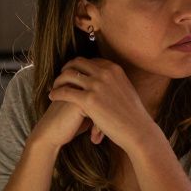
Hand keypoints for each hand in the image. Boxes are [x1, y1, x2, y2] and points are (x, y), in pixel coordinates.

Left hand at [39, 57, 162, 153]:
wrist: (137, 130)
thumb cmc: (133, 115)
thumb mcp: (126, 89)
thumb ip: (115, 81)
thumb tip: (110, 79)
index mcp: (114, 69)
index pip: (90, 60)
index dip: (79, 66)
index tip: (73, 73)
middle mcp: (105, 73)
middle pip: (77, 63)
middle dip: (66, 68)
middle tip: (61, 77)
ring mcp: (96, 85)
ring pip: (68, 75)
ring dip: (58, 80)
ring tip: (55, 87)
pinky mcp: (88, 100)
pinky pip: (65, 91)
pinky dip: (56, 92)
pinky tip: (52, 96)